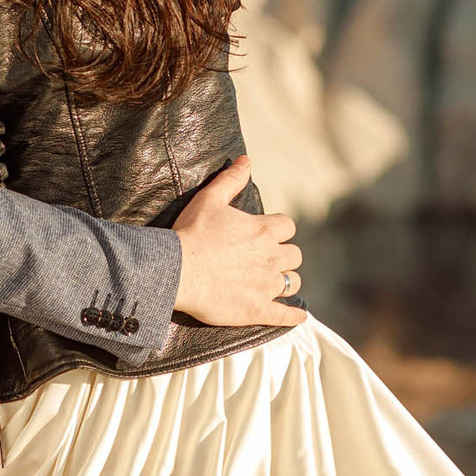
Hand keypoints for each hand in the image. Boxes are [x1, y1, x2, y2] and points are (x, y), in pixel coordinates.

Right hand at [171, 157, 303, 325]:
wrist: (176, 271)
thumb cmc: (191, 233)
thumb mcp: (210, 199)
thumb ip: (232, 179)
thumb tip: (247, 160)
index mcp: (264, 231)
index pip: (287, 227)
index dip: (277, 230)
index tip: (266, 234)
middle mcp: (271, 258)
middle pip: (294, 255)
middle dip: (283, 256)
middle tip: (267, 258)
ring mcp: (267, 286)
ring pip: (294, 282)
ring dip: (287, 280)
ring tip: (275, 281)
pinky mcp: (258, 310)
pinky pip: (286, 315)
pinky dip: (294, 315)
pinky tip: (298, 316)